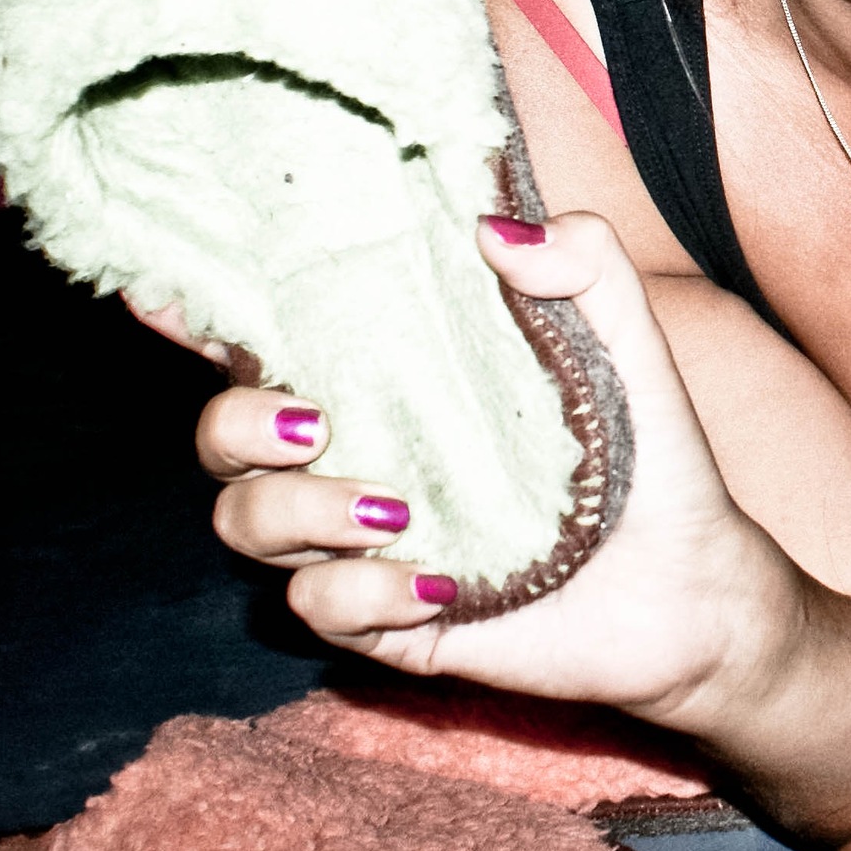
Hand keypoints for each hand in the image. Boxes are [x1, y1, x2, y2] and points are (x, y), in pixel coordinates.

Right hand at [182, 212, 815, 733]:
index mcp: (401, 381)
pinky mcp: (386, 621)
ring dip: (301, 510)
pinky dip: (360, 591)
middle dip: (237, 421)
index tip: (154, 289)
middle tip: (321, 419)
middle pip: (223, 434)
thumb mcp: (629, 348)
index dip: (199, 314)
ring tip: (400, 510)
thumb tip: (495, 229)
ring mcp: (364, 543)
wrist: (696, 586)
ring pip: (245, 521)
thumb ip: (583, 270)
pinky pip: (315, 607)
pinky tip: (439, 585)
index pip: (276, 340)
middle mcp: (360, 457)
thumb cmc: (650, 457)